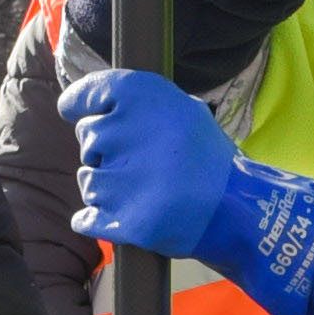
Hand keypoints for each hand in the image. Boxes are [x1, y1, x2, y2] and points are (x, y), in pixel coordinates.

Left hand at [62, 63, 239, 250]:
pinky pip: (86, 218)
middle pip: (87, 139)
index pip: (86, 94)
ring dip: (105, 186)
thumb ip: (139, 105)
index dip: (78, 104)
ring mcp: (120, 180)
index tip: (74, 111)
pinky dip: (96, 220)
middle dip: (104, 150)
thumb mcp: (184, 110)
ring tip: (140, 190)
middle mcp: (123, 133)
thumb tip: (96, 105)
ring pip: (87, 179)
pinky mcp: (122, 220)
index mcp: (141, 97)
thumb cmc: (209, 157)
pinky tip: (122, 215)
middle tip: (139, 162)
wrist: (238, 209)